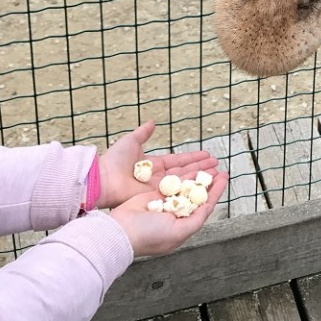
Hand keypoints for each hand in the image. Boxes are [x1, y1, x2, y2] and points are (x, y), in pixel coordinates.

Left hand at [97, 121, 219, 209]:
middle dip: (201, 168)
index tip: (206, 155)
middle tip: (216, 165)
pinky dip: (188, 190)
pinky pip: (175, 193)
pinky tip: (202, 187)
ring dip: (199, 178)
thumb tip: (152, 122)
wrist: (104, 180)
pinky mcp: (155, 198)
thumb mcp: (131, 141)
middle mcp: (158, 178)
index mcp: (153, 164)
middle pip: (184, 172)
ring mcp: (157, 189)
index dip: (192, 158)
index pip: (178, 161)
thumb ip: (143, 133)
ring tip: (215, 174)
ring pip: (183, 183)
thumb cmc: (114, 161)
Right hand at [110, 171, 227, 257]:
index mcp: (182, 226)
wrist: (121, 230)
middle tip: (219, 169)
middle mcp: (175, 215)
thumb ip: (195, 221)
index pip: (204, 207)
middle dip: (208, 182)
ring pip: (186, 186)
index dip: (215, 192)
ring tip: (210, 165)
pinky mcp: (154, 195)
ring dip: (197, 176)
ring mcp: (165, 204)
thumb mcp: (177, 232)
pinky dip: (182, 175)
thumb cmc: (148, 235)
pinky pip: (172, 182)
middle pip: (197, 195)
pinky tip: (192, 167)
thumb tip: (208, 209)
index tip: (225, 178)